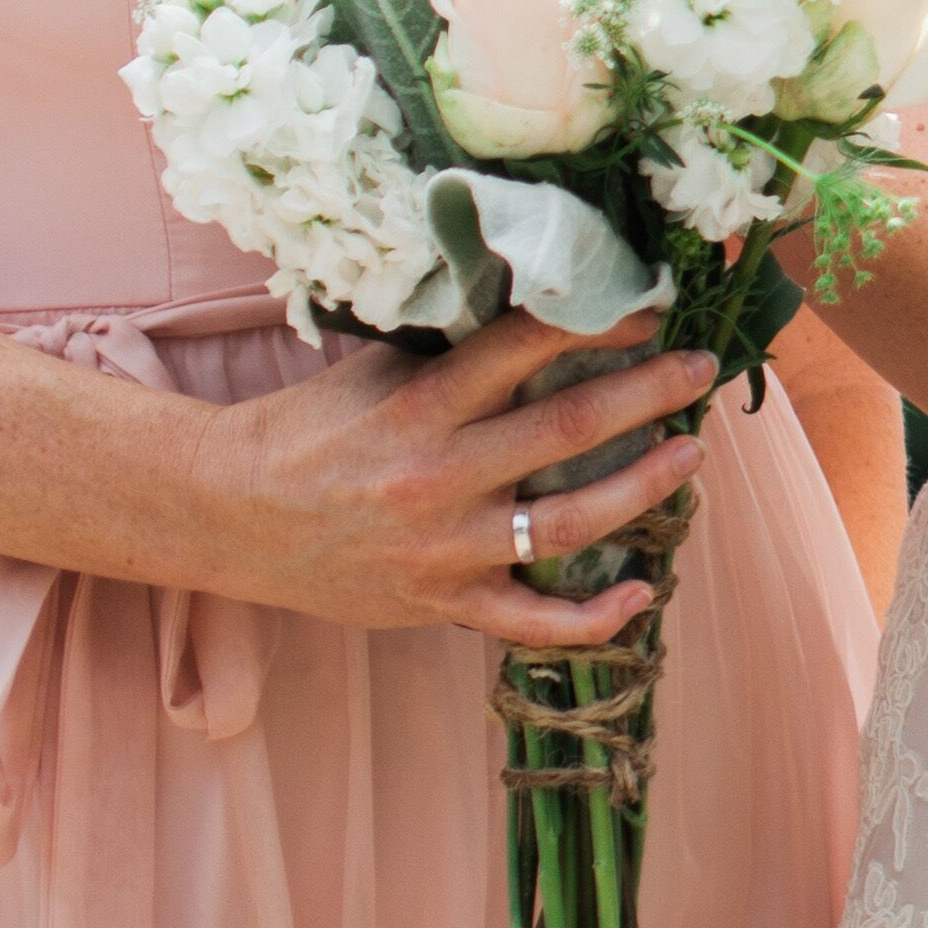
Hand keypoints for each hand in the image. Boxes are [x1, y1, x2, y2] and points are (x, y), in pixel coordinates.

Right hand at [192, 318, 718, 644]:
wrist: (226, 513)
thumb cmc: (311, 430)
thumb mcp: (376, 373)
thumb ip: (456, 357)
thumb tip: (545, 314)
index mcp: (421, 405)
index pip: (525, 347)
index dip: (598, 322)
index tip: (653, 306)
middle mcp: (438, 476)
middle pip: (568, 428)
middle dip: (648, 392)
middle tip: (701, 366)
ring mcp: (444, 548)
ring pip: (568, 522)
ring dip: (643, 487)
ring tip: (691, 456)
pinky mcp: (441, 603)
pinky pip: (530, 621)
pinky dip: (592, 616)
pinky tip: (642, 592)